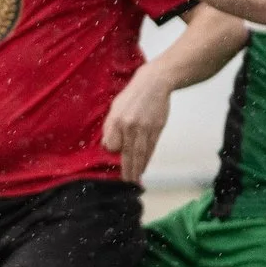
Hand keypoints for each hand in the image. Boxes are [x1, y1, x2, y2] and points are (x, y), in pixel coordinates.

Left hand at [101, 69, 170, 183]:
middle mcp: (131, 125)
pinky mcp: (157, 128)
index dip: (113, 152)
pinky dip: (147, 159)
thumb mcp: (115, 107)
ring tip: (135, 180)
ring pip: (141, 153)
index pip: (113, 145)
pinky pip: (151, 147)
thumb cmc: (132, 96)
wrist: (155, 83)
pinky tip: (144, 167)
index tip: (114, 160)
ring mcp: (146, 127)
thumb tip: (108, 146)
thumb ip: (110, 127)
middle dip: (127, 170)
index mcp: (117, 120)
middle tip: (125, 183)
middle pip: (128, 153)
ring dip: (138, 168)